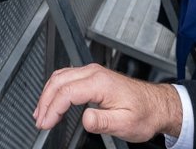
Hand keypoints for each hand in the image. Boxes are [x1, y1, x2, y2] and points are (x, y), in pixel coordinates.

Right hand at [34, 64, 181, 141]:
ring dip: (47, 94)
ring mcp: (93, 72)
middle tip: (40, 120)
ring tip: (41, 113)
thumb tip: (84, 119)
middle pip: (58, 81)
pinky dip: (55, 89)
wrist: (156, 105)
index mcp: (100, 82)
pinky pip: (67, 77)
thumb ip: (103, 121)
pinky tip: (52, 101)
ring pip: (60, 76)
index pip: (66, 92)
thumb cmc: (144, 113)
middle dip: (45, 101)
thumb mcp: (125, 123)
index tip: (46, 123)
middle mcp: (94, 73)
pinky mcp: (92, 76)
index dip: (52, 109)